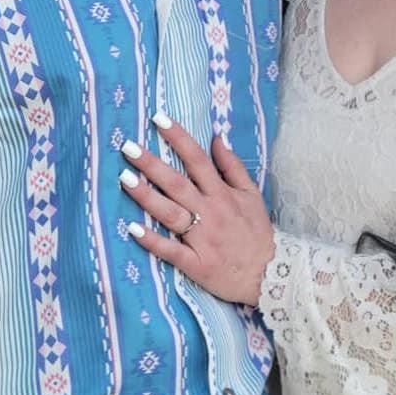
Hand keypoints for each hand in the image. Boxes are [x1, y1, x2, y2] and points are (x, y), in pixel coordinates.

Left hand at [119, 114, 275, 306]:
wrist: (271, 275)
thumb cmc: (257, 233)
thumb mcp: (252, 194)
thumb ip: (233, 166)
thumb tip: (217, 137)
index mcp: (223, 194)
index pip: (198, 159)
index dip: (178, 138)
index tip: (159, 120)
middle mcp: (211, 212)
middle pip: (178, 183)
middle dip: (152, 164)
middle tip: (128, 147)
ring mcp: (202, 238)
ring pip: (170, 213)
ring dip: (147, 196)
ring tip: (124, 179)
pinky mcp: (197, 263)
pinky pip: (171, 251)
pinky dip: (153, 241)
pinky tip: (133, 229)